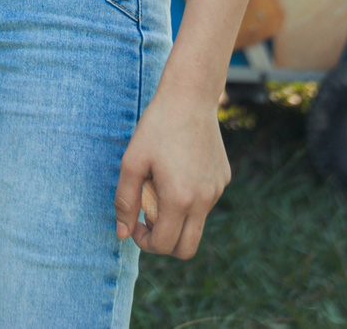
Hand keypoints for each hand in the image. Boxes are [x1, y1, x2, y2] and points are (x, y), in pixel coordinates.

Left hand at [115, 71, 230, 257]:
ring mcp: (217, 190)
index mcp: (180, 199)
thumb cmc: (157, 127)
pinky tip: (178, 170)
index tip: (134, 221)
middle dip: (163, 242)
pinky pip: (205, 203)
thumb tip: (122, 233)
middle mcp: (204, 200)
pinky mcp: (224, 178)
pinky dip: (189, 200)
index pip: (164, 244)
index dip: (143, 241)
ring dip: (176, 218)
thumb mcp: (132, 162)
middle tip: (148, 218)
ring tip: (161, 186)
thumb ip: (125, 201)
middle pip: (186, 249)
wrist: (190, 97)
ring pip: (197, 225)